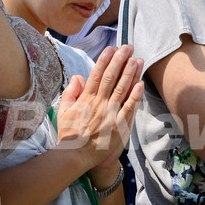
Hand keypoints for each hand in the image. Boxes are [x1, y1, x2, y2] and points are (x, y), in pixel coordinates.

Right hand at [56, 45, 144, 169]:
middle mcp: (98, 104)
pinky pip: (129, 107)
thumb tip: (77, 77)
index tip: (111, 48)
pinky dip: (135, 94)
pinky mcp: (119, 126)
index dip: (105, 60)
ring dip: (130, 73)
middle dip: (120, 60)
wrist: (76, 157)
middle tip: (128, 47)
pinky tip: (140, 82)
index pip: (96, 74)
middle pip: (111, 77)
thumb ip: (70, 93)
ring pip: (122, 89)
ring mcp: (110, 114)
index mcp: (85, 99)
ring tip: (137, 59)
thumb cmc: (70, 135)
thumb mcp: (63, 111)